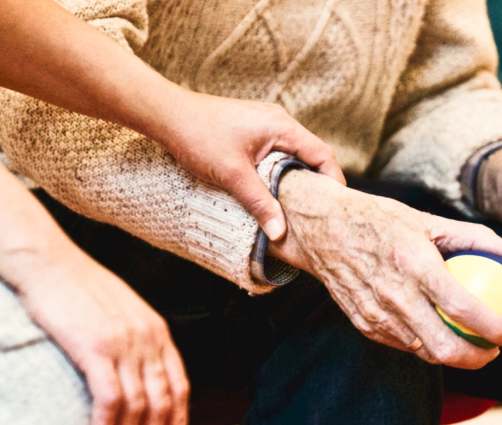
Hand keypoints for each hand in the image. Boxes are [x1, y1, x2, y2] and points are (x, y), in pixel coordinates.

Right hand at [11, 249, 188, 424]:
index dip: (178, 420)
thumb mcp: (121, 310)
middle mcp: (147, 338)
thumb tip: (135, 373)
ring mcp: (124, 343)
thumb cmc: (76, 286)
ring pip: (137, 405)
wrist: (47, 263)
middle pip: (162, 401)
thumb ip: (135, 339)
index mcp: (157, 330)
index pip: (180, 385)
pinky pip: (110, 399)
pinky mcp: (95, 347)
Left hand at [158, 92, 344, 240]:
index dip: (334, 181)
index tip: (335, 208)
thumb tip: (280, 233)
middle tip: (318, 213)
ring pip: (293, 155)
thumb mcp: (232, 175)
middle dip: (317, 184)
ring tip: (297, 208)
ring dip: (296, 179)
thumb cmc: (199, 136)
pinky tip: (272, 192)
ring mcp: (265, 124)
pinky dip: (280, 172)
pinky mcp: (252, 131)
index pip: (323, 154)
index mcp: (282, 126)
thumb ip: (260, 203)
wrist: (167, 115)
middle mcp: (279, 122)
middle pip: (311, 155)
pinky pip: (277, 153)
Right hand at [267, 170, 501, 369]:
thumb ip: (477, 238)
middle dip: (478, 358)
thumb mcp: (428, 220)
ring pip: (424, 352)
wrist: (321, 229)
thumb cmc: (379, 220)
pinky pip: (403, 344)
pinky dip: (426, 345)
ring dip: (454, 356)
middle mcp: (394, 295)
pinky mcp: (364, 324)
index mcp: (414, 265)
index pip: (462, 308)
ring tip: (474, 345)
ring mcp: (376, 315)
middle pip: (444, 347)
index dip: (495, 328)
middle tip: (497, 350)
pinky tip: (440, 334)